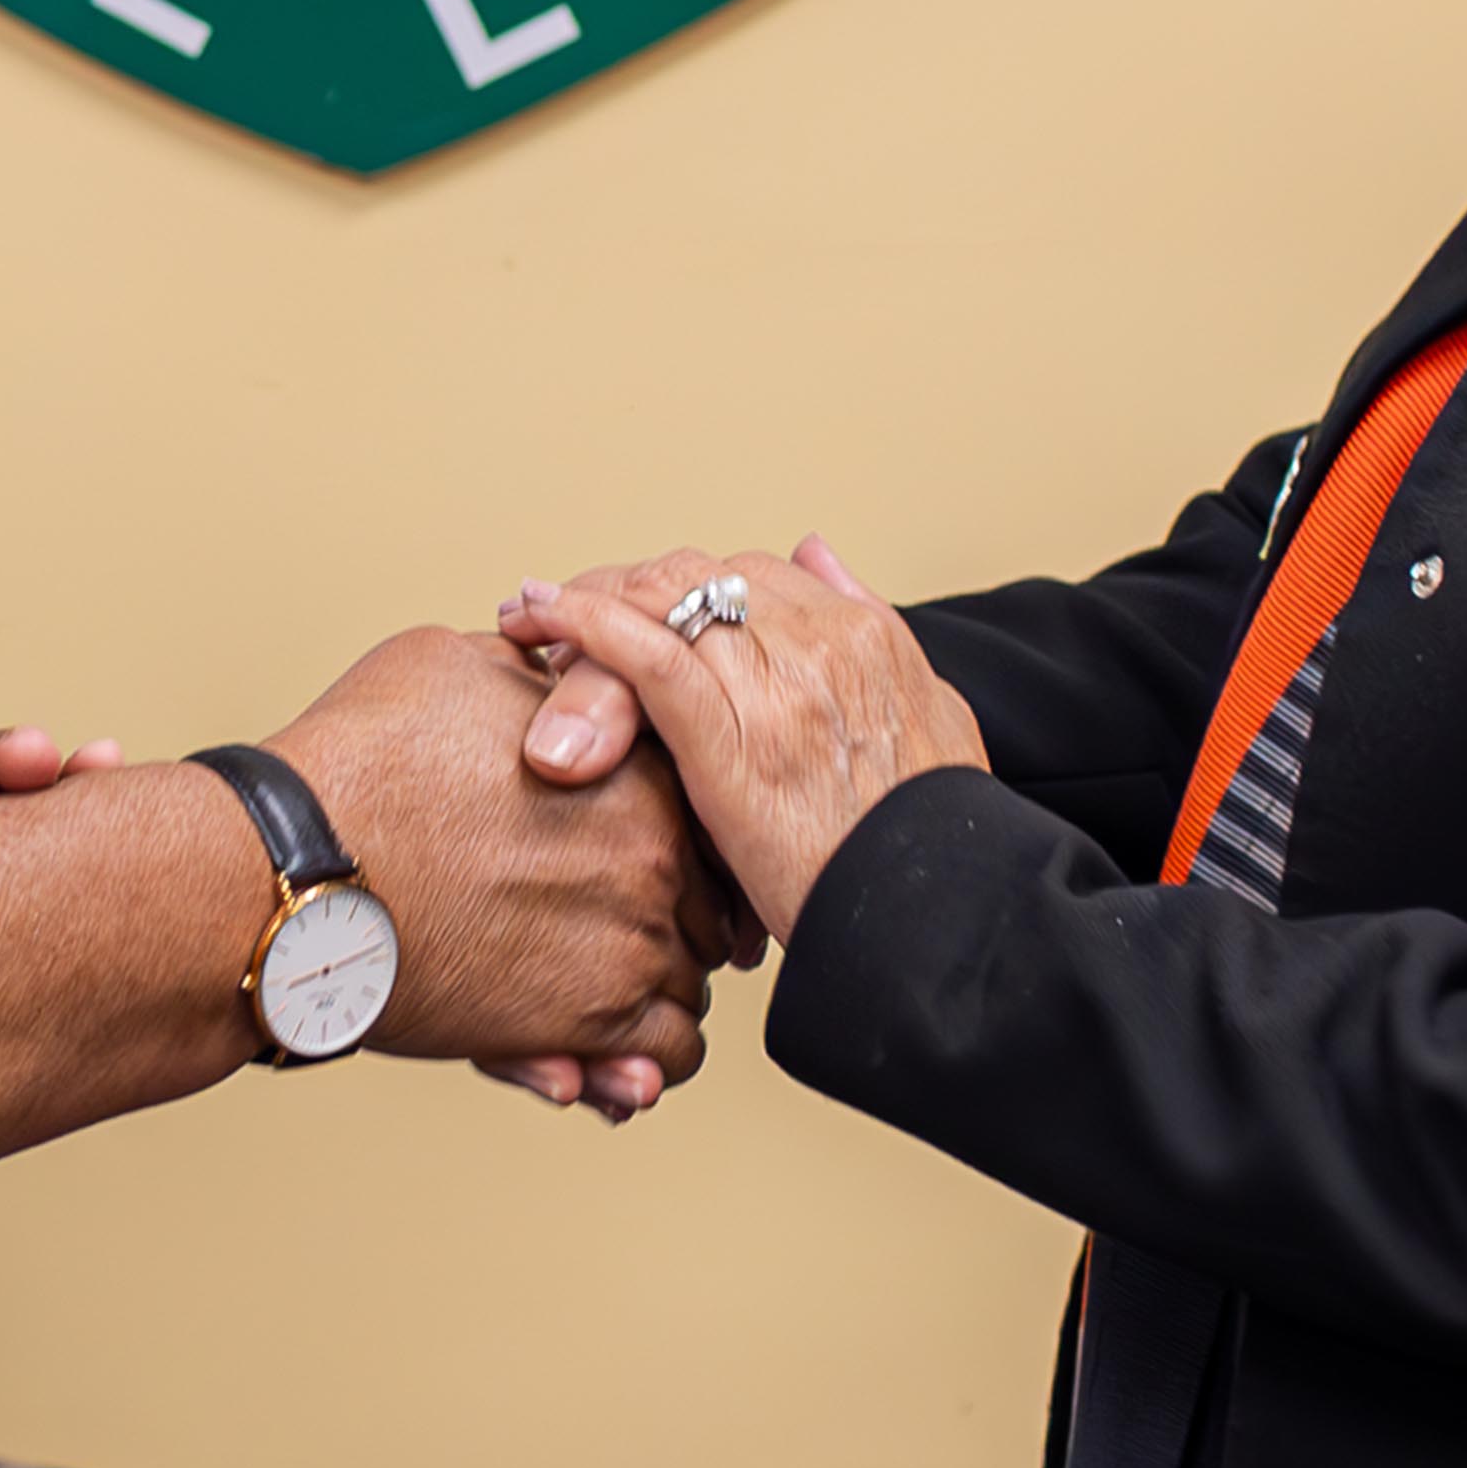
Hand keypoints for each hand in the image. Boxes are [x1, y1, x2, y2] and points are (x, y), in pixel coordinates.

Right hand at [264, 627, 762, 1102]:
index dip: (677, 840)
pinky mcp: (590, 1026)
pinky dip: (640, 1063)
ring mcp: (630, 945)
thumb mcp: (458, 666)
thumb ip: (533, 677)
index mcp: (637, 768)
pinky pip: (669, 1058)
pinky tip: (601, 1054)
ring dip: (654, 996)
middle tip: (614, 935)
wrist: (298, 865)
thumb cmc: (359, 765)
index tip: (645, 862)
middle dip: (673, 922)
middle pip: (711, 905)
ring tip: (596, 999)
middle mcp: (655, 859)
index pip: (705, 811)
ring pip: (693, 986)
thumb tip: (548, 667)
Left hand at [499, 539, 979, 940]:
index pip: (746, 575)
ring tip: (528, 621)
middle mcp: (819, 644)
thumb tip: (816, 552)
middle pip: (695, 578)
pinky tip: (541, 619)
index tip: (629, 611)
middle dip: (620, 590)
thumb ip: (869, 625)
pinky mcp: (735, 742)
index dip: (672, 589)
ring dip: (586, 604)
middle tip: (558, 617)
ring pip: (663, 604)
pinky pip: (650, 659)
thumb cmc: (925, 835)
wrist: (938, 915)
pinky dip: (588, 627)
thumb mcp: (929, 708)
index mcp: (861, 635)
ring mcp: (776, 689)